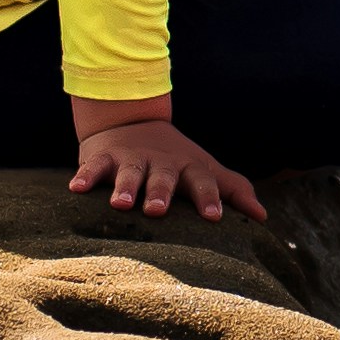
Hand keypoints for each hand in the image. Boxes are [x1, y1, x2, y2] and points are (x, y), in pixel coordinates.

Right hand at [67, 109, 262, 221]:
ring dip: (126, 187)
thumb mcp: (205, 170)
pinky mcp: (104, 157)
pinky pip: (94, 167)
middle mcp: (162, 163)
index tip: (214, 217)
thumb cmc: (176, 159)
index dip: (209, 198)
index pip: (203, 182)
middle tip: (158, 210)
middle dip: (161, 193)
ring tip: (120, 205)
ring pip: (130, 173)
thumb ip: (233, 191)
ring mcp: (132, 159)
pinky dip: (85, 176)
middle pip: (164, 178)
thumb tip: (263, 218)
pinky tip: (76, 188)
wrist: (132, 121)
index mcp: (189, 168)